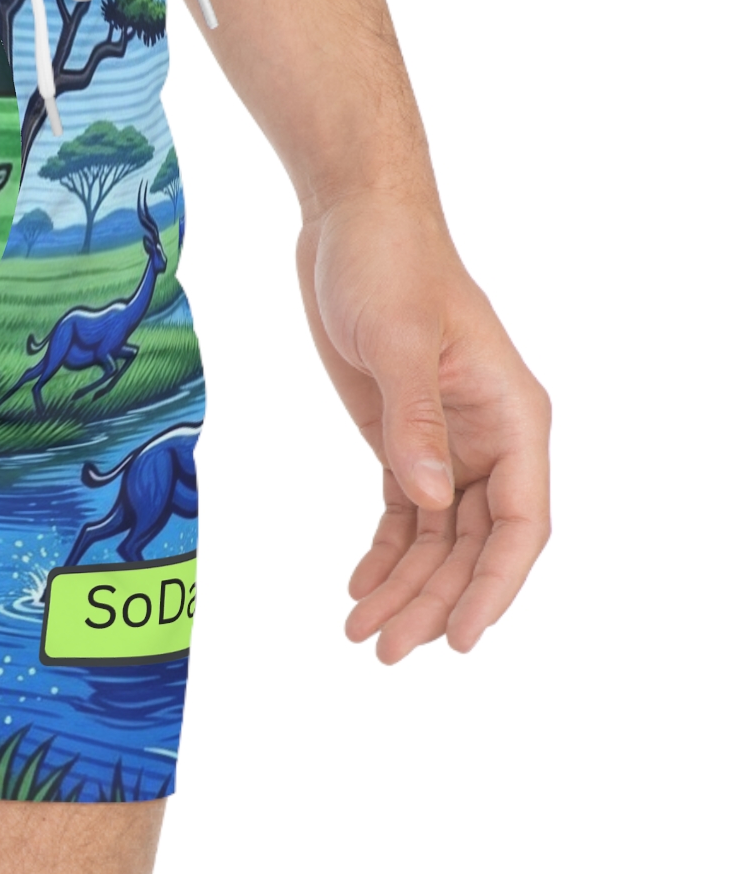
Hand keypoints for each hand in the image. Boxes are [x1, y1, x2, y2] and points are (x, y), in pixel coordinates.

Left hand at [295, 190, 550, 661]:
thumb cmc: (389, 266)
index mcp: (514, 418)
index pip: (519, 523)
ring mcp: (447, 441)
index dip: (493, 586)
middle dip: (433, 600)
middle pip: (474, 544)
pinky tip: (360, 585)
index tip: (459, 637)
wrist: (353, 223)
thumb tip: (430, 498)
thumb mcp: (400, 339)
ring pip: (437, 537)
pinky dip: (385, 552)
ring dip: (405, 587)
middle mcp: (490, 439)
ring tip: (361, 634)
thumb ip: (415, 420)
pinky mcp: (403, 436)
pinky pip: (406, 512)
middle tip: (383, 650)